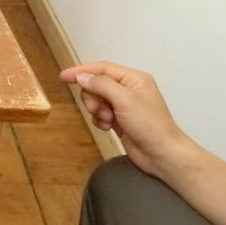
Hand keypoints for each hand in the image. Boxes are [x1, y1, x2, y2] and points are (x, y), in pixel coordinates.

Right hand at [58, 62, 193, 180]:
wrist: (162, 155)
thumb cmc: (148, 124)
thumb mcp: (124, 100)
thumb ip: (101, 85)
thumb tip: (82, 77)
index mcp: (134, 79)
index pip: (102, 69)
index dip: (82, 71)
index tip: (63, 77)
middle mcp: (129, 89)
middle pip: (97, 85)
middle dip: (93, 97)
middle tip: (97, 109)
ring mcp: (124, 106)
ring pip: (97, 100)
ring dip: (97, 110)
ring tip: (106, 121)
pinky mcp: (120, 121)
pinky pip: (100, 114)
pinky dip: (99, 120)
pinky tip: (107, 128)